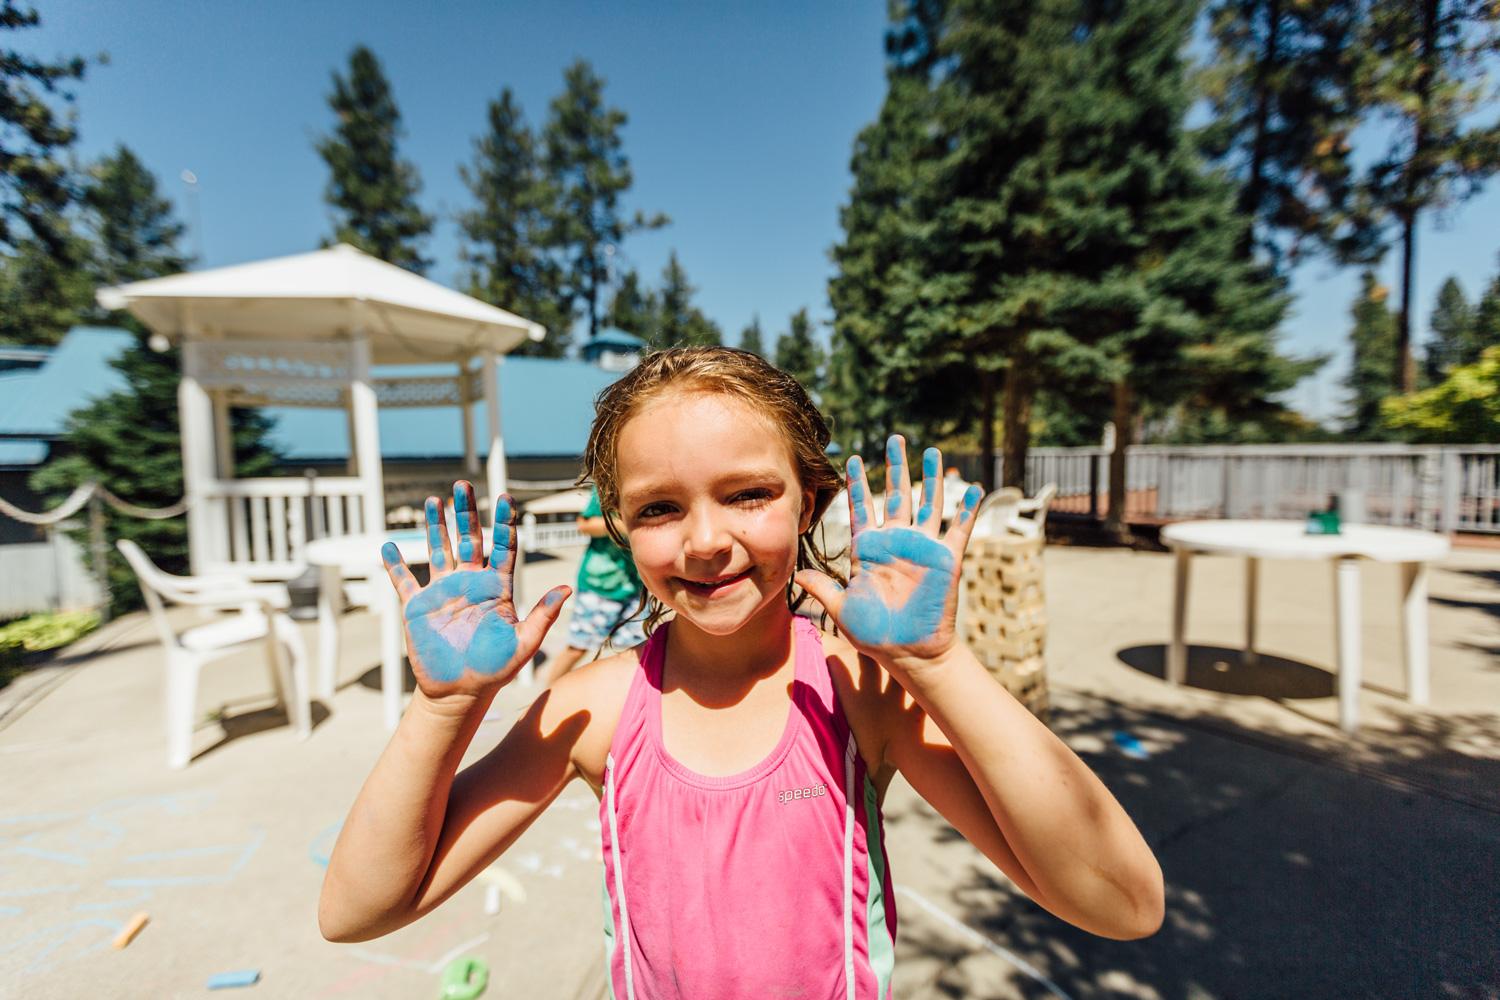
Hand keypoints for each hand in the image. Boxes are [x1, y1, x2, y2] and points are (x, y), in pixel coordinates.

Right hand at [381, 482, 569, 699]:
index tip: (505, 498)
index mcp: (496, 588)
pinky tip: (389, 547)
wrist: (460, 693)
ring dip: (435, 526)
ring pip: (438, 550)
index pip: (502, 547)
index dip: (503, 523)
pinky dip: (395, 566)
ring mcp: (443, 593)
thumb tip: (567, 588)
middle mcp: (470, 583)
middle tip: (463, 484)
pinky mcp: (418, 608)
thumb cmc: (495, 671)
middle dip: (465, 511)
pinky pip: (404, 582)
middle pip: (468, 539)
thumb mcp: (524, 643)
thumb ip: (543, 615)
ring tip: (433, 500)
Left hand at [796, 437, 981, 674]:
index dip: (857, 483)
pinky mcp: (946, 560)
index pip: (862, 507)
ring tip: (932, 451)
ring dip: (930, 478)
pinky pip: (958, 529)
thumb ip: (822, 588)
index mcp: (869, 549)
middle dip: (895, 467)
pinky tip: (972, 488)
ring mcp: (922, 549)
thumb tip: (796, 573)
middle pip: (896, 495)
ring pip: (927, 504)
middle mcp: (896, 542)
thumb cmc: (875, 634)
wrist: (909, 653)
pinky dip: (966, 508)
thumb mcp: (841, 609)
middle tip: (895, 439)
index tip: (852, 458)